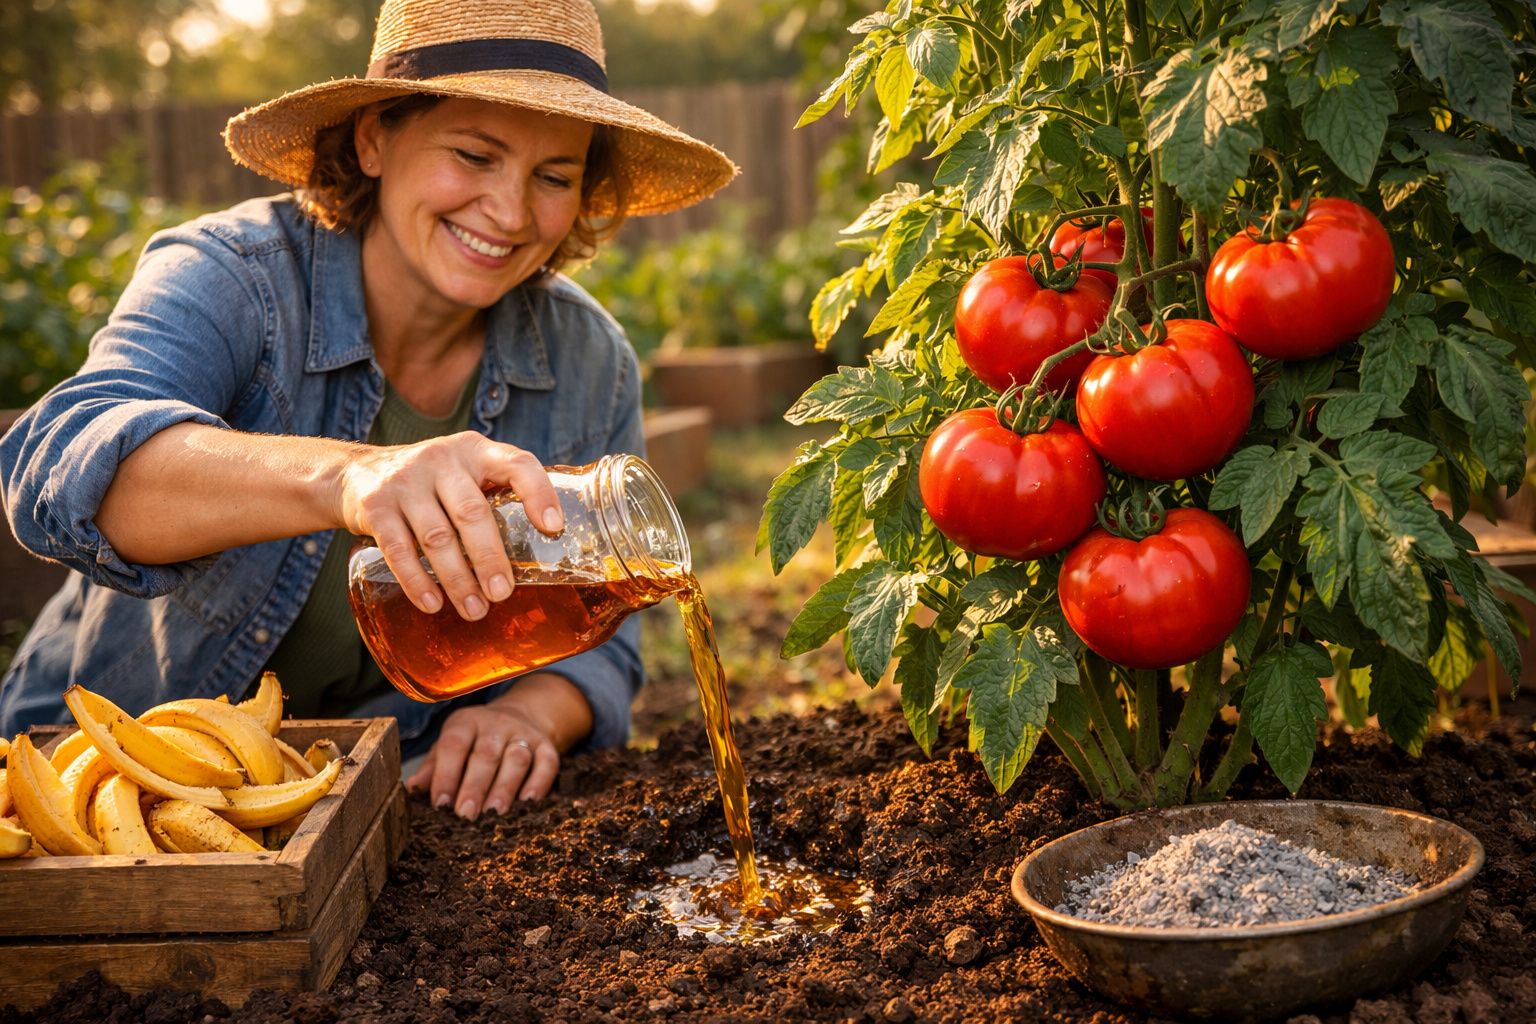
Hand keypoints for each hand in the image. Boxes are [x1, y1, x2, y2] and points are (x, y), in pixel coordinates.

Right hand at [334, 431, 564, 620]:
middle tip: (503, 594)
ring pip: (437, 537)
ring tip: (475, 610)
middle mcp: (442, 459)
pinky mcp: (375, 505)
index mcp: (476, 451)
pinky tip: (433, 604)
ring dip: (458, 580)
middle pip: (472, 513)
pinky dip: (417, 581)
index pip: (517, 464)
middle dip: (490, 558)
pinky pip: (398, 549)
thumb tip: (549, 547)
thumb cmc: (432, 483)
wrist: (359, 474)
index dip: (539, 493)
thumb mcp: (466, 472)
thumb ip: (498, 494)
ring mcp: (405, 481)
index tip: (553, 528)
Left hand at [406, 704, 559, 818]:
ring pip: (517, 758)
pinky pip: (547, 763)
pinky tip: (528, 803)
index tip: (440, 804)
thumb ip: (432, 769)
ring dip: (505, 787)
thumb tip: (409, 793)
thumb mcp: (449, 746)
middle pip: (486, 754)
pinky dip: (539, 783)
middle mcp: (496, 724)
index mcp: (466, 722)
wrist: (519, 717)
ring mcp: (524, 734)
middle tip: (466, 815)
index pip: (454, 744)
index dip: (447, 774)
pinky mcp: (547, 746)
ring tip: (494, 814)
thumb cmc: (474, 742)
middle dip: (475, 786)